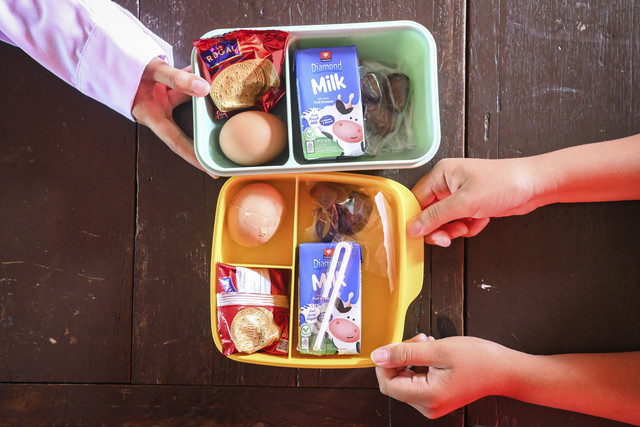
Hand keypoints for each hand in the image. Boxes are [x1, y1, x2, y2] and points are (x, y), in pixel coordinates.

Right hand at [132, 57, 216, 176]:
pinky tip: (206, 70)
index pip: (176, 142)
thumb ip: (177, 79)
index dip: (193, 158)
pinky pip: (184, 87)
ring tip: (226, 100)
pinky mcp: (165, 90)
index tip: (211, 171)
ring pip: (189, 103)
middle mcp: (158, 113)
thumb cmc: (124, 63)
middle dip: (205, 137)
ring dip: (204, 99)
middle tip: (227, 150)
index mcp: (151, 116)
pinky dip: (194, 79)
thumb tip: (205, 88)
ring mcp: (162, 102)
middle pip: (187, 128)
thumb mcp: (151, 70)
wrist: (108, 52)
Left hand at [371, 334, 514, 418]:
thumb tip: (377, 356)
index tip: (399, 344)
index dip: (386, 362)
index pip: (387, 383)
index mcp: (427, 397)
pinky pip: (416, 381)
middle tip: (420, 340)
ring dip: (410, 359)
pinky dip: (419, 364)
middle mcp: (427, 406)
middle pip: (394, 382)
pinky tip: (433, 353)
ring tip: (429, 344)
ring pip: (404, 379)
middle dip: (400, 357)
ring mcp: (432, 404)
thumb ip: (404, 353)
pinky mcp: (436, 398)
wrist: (504, 370)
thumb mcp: (437, 350)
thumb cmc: (478, 359)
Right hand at [407, 158, 538, 245]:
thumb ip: (436, 216)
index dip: (417, 219)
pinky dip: (469, 226)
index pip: (416, 200)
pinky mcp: (471, 204)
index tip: (420, 235)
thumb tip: (413, 228)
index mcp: (441, 174)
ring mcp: (460, 194)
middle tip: (448, 237)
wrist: (534, 185)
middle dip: (440, 227)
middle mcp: (448, 183)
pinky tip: (480, 220)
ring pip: (444, 220)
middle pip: (429, 213)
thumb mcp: (465, 203)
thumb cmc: (504, 183)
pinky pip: (459, 222)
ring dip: (455, 228)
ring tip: (468, 226)